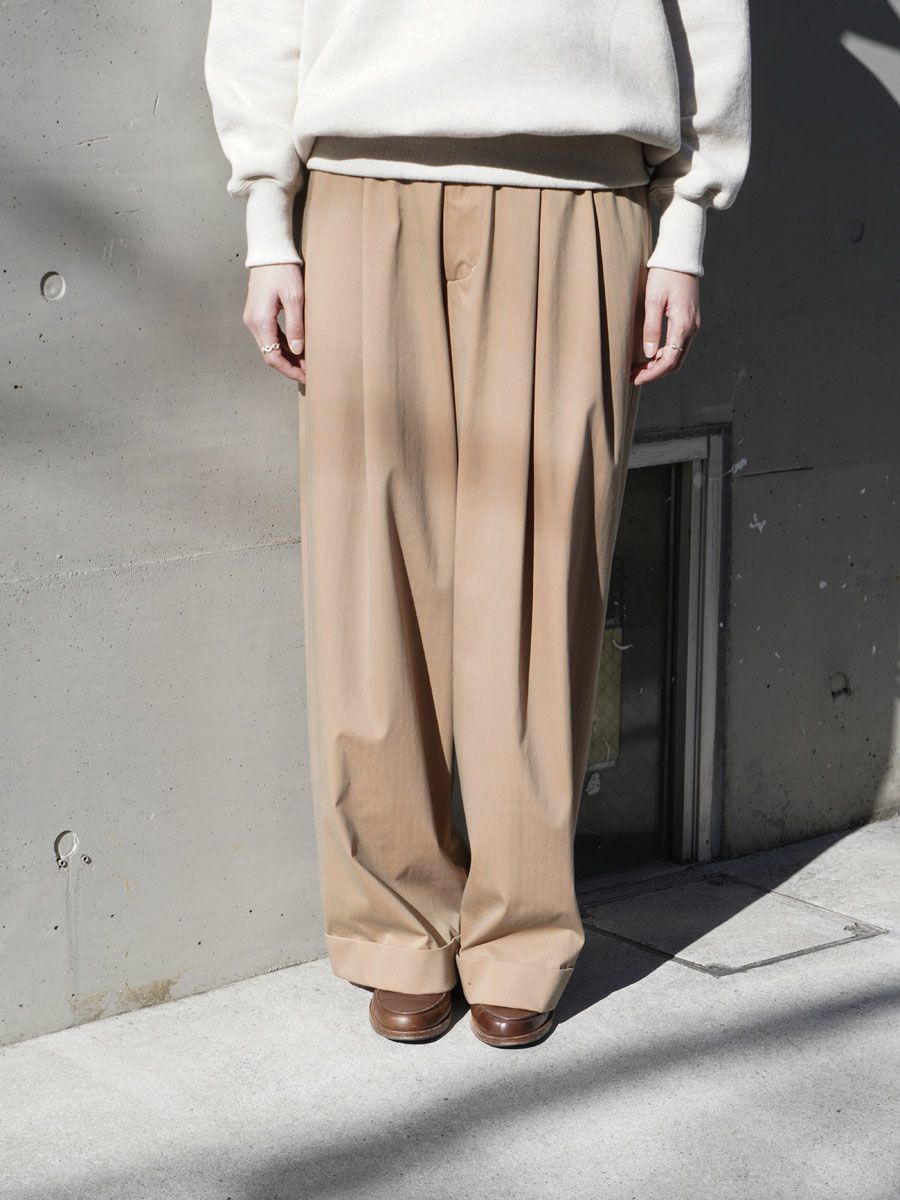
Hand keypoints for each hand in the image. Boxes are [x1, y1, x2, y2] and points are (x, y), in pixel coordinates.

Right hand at [243, 263, 305, 383]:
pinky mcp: (257, 315)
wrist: (269, 253)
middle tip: (308, 373)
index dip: (289, 370)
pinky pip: (269, 336)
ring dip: (286, 357)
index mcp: (261, 321)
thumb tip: (298, 350)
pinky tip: (296, 349)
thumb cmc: (283, 271)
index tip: (305, 376)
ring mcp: (253, 319)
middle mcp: (253, 323)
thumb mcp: (294, 298)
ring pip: (269, 347)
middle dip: (289, 366)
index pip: (273, 356)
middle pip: (269, 355)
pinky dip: (282, 345)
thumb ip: (296, 326)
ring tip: (305, 363)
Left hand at [631, 266, 700, 385]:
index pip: (669, 360)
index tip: (635, 379)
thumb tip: (648, 354)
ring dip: (660, 365)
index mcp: (683, 324)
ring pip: (678, 356)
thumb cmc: (664, 275)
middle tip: (633, 377)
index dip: (652, 373)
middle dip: (654, 373)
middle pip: (675, 362)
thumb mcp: (653, 300)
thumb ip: (651, 328)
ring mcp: (693, 325)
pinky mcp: (690, 321)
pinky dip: (665, 355)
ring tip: (639, 369)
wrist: (681, 257)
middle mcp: (692, 328)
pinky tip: (650, 356)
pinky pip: (679, 346)